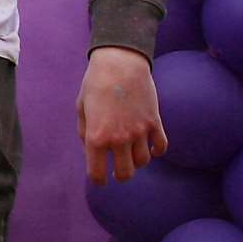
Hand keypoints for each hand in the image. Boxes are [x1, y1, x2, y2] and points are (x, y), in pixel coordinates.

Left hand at [77, 46, 167, 183]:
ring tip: (130, 153)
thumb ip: (85, 131)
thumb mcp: (81, 106)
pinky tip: (149, 147)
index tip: (100, 178)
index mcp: (96, 136)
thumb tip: (91, 148)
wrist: (120, 63)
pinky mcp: (155, 123)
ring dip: (136, 161)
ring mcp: (139, 132)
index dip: (98, 179)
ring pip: (143, 162)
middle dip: (120, 174)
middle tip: (117, 169)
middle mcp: (118, 139)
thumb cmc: (95, 82)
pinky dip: (156, 151)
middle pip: (125, 173)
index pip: (98, 173)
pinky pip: (161, 148)